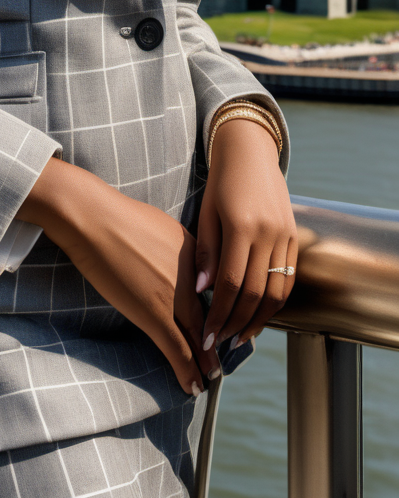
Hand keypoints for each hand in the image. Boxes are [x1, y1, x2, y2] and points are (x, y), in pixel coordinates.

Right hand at [18, 158, 219, 394]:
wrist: (95, 218)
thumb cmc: (115, 214)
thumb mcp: (158, 223)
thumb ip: (171, 246)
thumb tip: (167, 258)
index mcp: (193, 251)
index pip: (209, 289)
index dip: (214, 309)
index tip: (216, 323)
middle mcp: (191, 276)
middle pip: (209, 315)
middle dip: (215, 340)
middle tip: (220, 358)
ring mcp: (175, 296)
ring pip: (196, 337)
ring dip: (205, 362)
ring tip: (210, 377)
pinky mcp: (154, 314)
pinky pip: (176, 349)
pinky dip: (187, 371)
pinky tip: (194, 386)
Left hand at [196, 118, 296, 352]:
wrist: (251, 153)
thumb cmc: (221, 183)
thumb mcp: (206, 213)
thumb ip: (206, 252)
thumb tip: (201, 292)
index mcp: (241, 227)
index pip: (231, 284)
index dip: (218, 314)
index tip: (206, 336)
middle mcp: (267, 233)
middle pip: (255, 293)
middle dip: (236, 323)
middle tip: (220, 344)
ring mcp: (285, 236)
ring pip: (276, 292)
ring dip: (258, 320)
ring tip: (239, 336)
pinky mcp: (295, 237)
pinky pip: (288, 278)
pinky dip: (275, 301)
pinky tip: (259, 314)